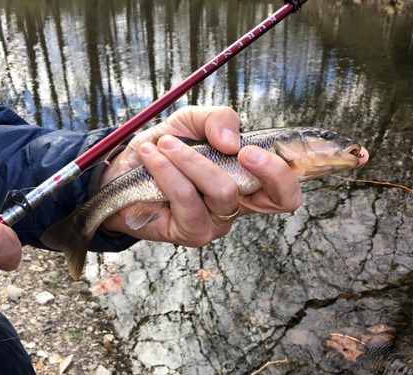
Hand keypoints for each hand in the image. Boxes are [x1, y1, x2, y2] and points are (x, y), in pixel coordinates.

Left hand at [100, 105, 302, 246]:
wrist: (125, 167)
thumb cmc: (165, 146)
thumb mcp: (193, 121)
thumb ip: (218, 119)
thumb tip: (233, 143)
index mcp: (248, 179)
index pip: (287, 189)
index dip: (286, 172)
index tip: (253, 149)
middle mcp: (239, 204)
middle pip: (279, 200)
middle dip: (266, 169)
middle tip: (237, 148)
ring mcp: (217, 222)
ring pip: (223, 190)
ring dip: (191, 160)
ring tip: (164, 144)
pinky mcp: (191, 232)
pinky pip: (187, 199)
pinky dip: (168, 171)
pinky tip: (151, 157)